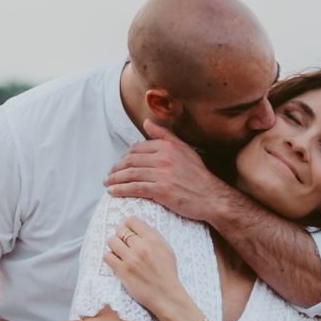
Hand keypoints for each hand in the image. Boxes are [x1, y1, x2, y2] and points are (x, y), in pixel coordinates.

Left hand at [103, 215, 194, 320]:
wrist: (166, 295)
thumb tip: (136, 227)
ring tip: (119, 252)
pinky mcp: (122, 271)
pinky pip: (107, 256)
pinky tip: (116, 262)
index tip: (127, 230)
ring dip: (114, 246)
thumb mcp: (166, 249)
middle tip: (124, 243)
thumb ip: (152, 236)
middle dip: (120, 235)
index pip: (132, 220)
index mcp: (153, 239)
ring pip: (112, 241)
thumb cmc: (167, 273)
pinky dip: (110, 258)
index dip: (127, 224)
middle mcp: (142, 247)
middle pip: (120, 230)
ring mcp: (131, 259)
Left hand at [106, 120, 231, 220]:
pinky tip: (113, 192)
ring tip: (108, 184)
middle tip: (110, 175)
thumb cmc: (198, 175)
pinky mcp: (161, 190)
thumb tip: (146, 122)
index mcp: (168, 146)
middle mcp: (164, 158)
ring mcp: (162, 174)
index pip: (138, 149)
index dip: (125, 157)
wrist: (212, 197)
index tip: (120, 164)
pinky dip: (121, 190)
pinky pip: (135, 188)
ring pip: (130, 174)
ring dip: (115, 179)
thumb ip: (164, 135)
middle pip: (131, 161)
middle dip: (117, 168)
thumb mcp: (185, 150)